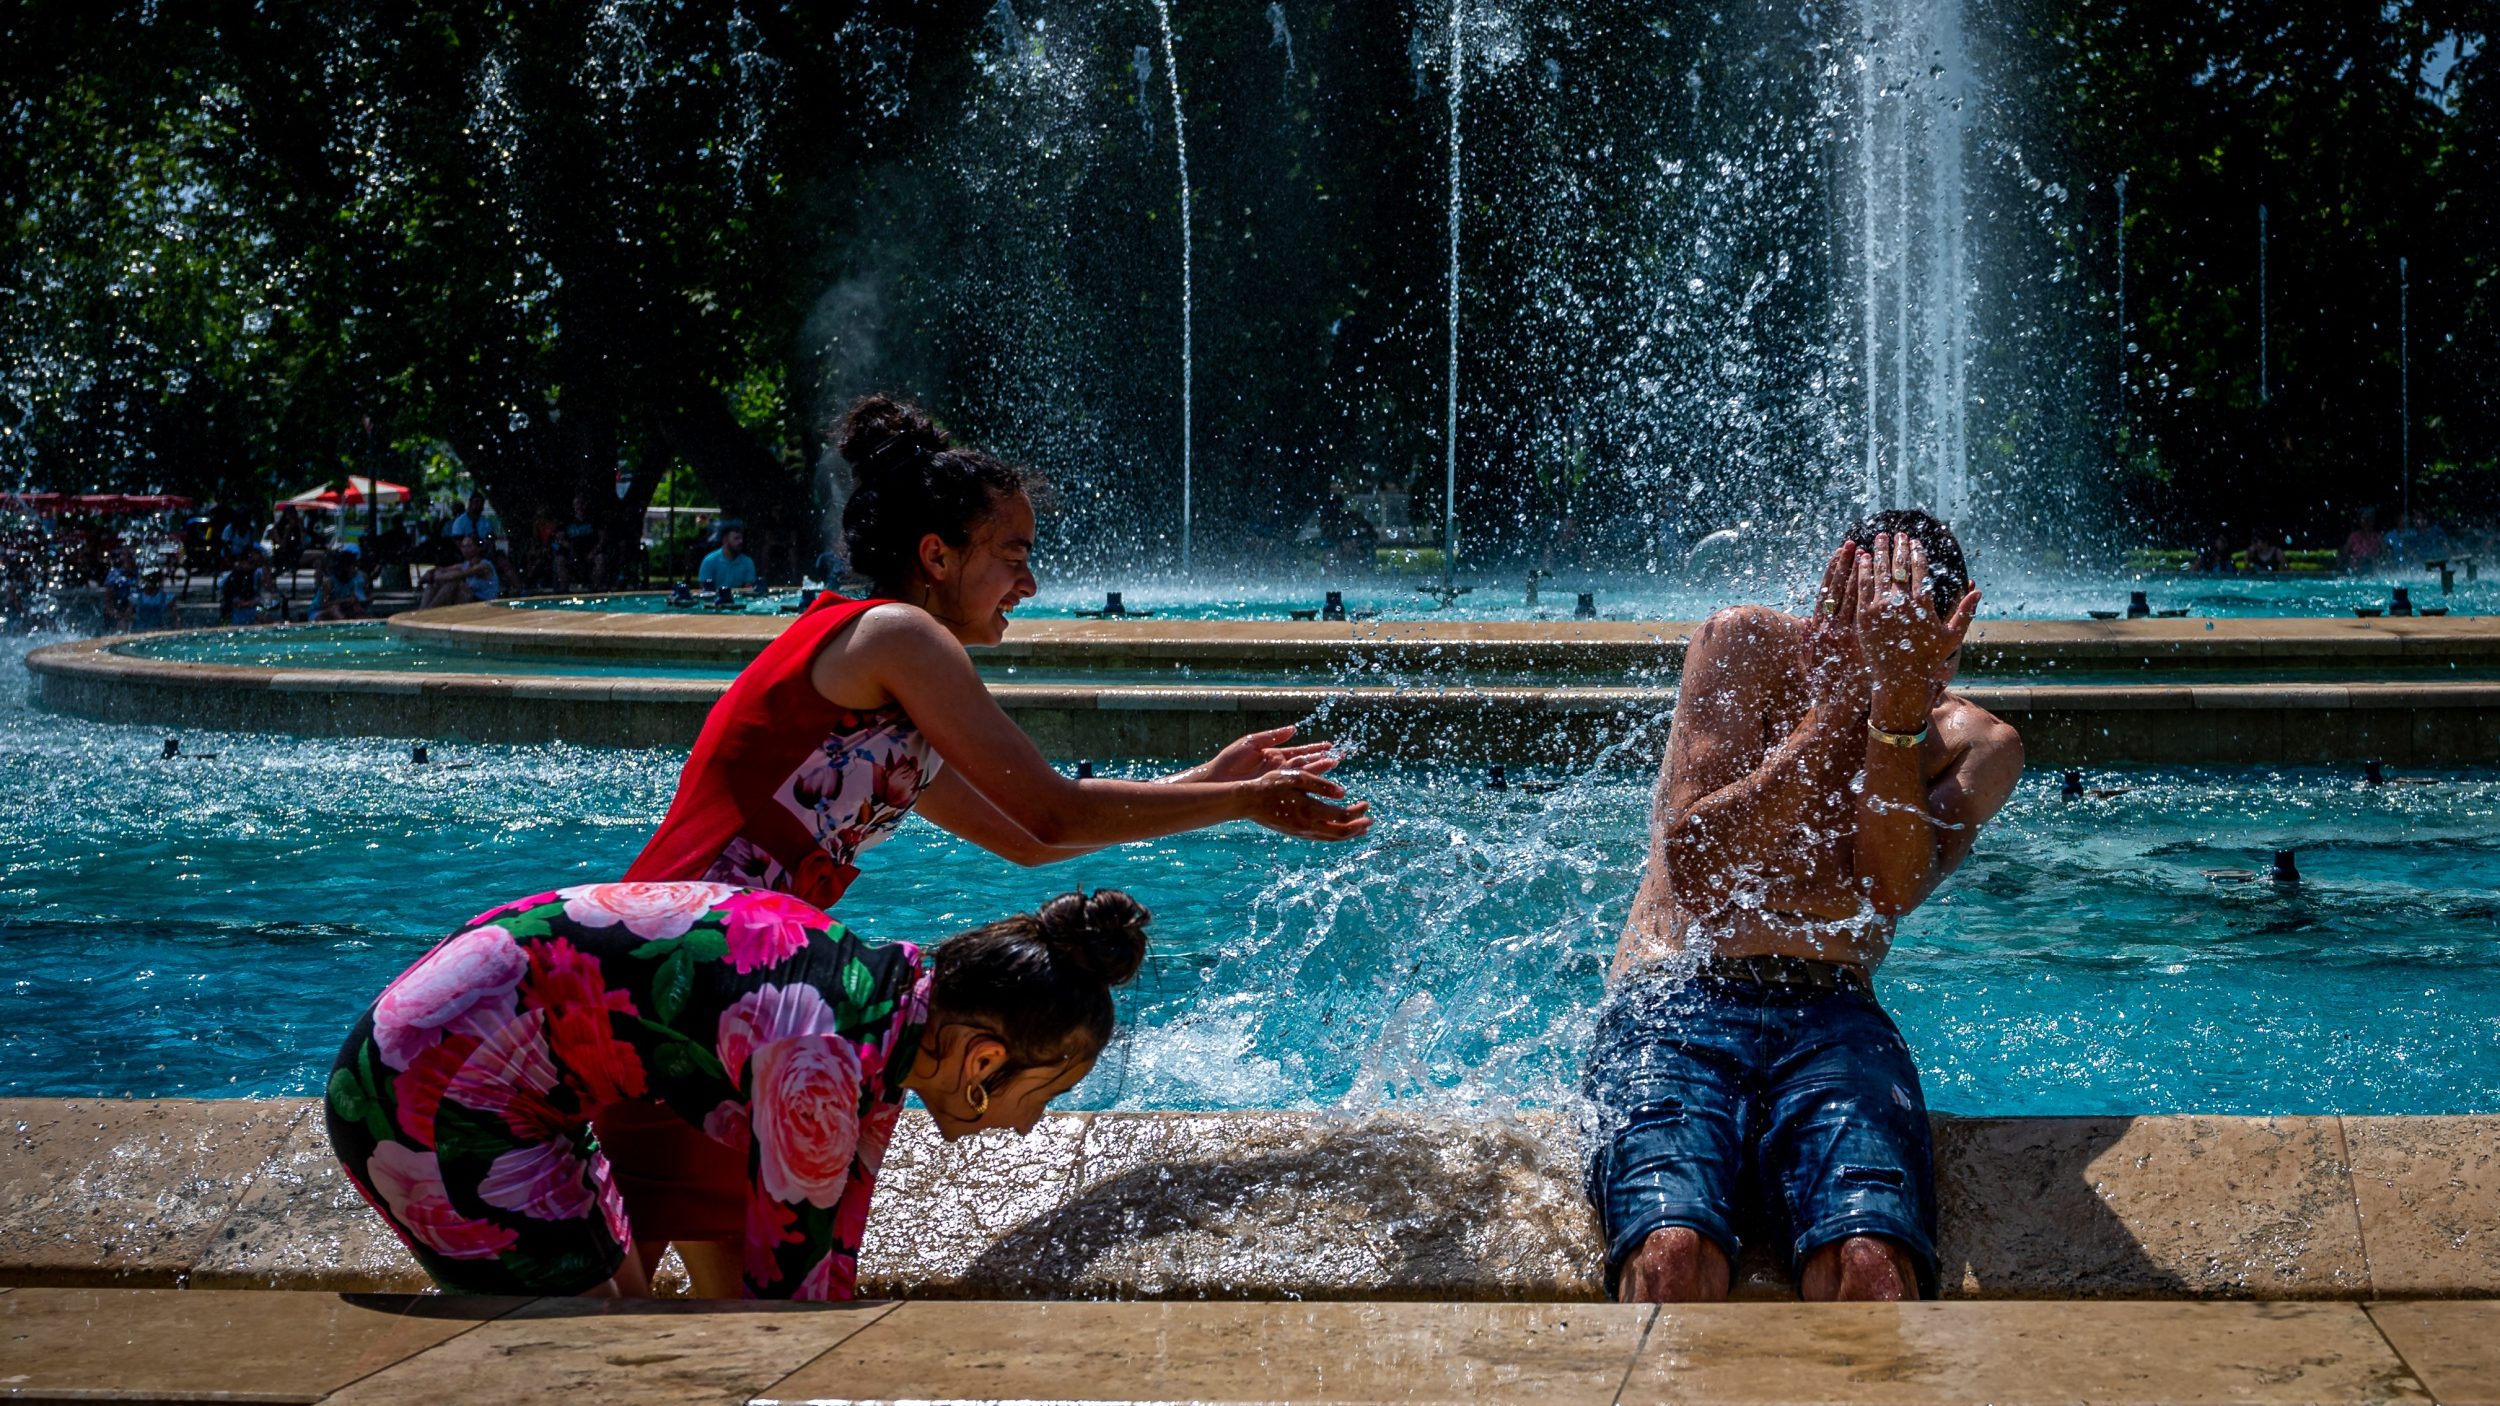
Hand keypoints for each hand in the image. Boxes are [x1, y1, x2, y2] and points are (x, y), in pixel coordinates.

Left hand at [1186, 725, 1342, 784]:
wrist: (1216, 780)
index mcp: (1274, 755)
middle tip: (1339, 758)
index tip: (1329, 745)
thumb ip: (1273, 736)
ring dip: (1317, 770)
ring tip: (1333, 765)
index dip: (1314, 748)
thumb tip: (1293, 728)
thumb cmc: (1229, 761)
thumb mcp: (1251, 743)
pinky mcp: (1272, 789)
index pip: (1299, 751)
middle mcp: (1278, 768)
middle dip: (1322, 760)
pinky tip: (1317, 782)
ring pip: (1302, 774)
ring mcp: (1276, 780)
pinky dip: (1305, 784)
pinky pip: (1291, 786)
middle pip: (1305, 763)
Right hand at [1239, 769, 1372, 841]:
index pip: (1341, 816)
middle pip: (1340, 833)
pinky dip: (1335, 835)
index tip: (1367, 804)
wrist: (1248, 801)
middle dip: (1358, 827)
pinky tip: (1339, 831)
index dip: (1357, 811)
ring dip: (1348, 834)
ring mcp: (1301, 832)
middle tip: (1370, 821)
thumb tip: (1343, 793)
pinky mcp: (1296, 833)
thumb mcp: (1296, 777)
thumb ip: (1320, 784)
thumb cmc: (1271, 784)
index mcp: (1309, 810)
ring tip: (1361, 829)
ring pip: (1331, 839)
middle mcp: (1307, 826)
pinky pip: (1321, 838)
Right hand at [1800, 541, 1868, 709]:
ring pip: (1859, 597)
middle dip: (1849, 564)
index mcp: (1820, 629)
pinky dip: (1877, 597)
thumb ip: (1808, 639)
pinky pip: (1872, 615)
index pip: (1828, 590)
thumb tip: (1806, 621)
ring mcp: (1851, 634)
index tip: (1841, 551)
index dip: (1834, 569)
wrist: (1838, 705)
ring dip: (1865, 575)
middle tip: (1857, 543)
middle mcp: (1834, 628)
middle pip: (1843, 588)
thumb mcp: (1810, 660)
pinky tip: (1885, 580)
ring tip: (1873, 554)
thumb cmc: (1824, 684)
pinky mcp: (1865, 643)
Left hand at [1852, 532, 1979, 729]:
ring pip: (1880, 571)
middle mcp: (1902, 603)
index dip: (1917, 553)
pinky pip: (1863, 586)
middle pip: (1899, 566)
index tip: (1915, 542)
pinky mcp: (1865, 615)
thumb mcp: (1951, 637)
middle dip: (1898, 546)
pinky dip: (1864, 570)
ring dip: (1881, 551)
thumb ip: (1965, 612)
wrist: (1899, 679)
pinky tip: (1864, 558)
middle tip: (1898, 533)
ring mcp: (1881, 608)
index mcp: (1923, 604)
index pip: (1920, 570)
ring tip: (1881, 538)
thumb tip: (1978, 590)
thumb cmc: (1928, 660)